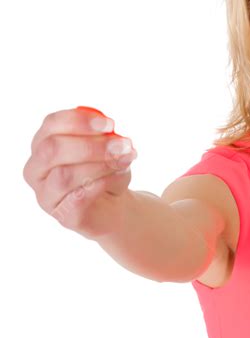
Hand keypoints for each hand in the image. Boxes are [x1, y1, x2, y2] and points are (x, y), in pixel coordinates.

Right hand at [23, 106, 137, 238]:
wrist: (114, 205)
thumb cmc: (106, 169)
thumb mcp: (108, 147)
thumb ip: (107, 138)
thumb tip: (114, 137)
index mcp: (43, 142)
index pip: (52, 124)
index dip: (80, 120)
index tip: (109, 124)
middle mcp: (36, 169)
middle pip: (53, 149)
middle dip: (90, 145)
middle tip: (121, 144)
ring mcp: (45, 195)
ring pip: (64, 175)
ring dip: (100, 165)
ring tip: (125, 160)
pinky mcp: (62, 216)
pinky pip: (78, 198)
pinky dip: (103, 183)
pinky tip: (119, 175)